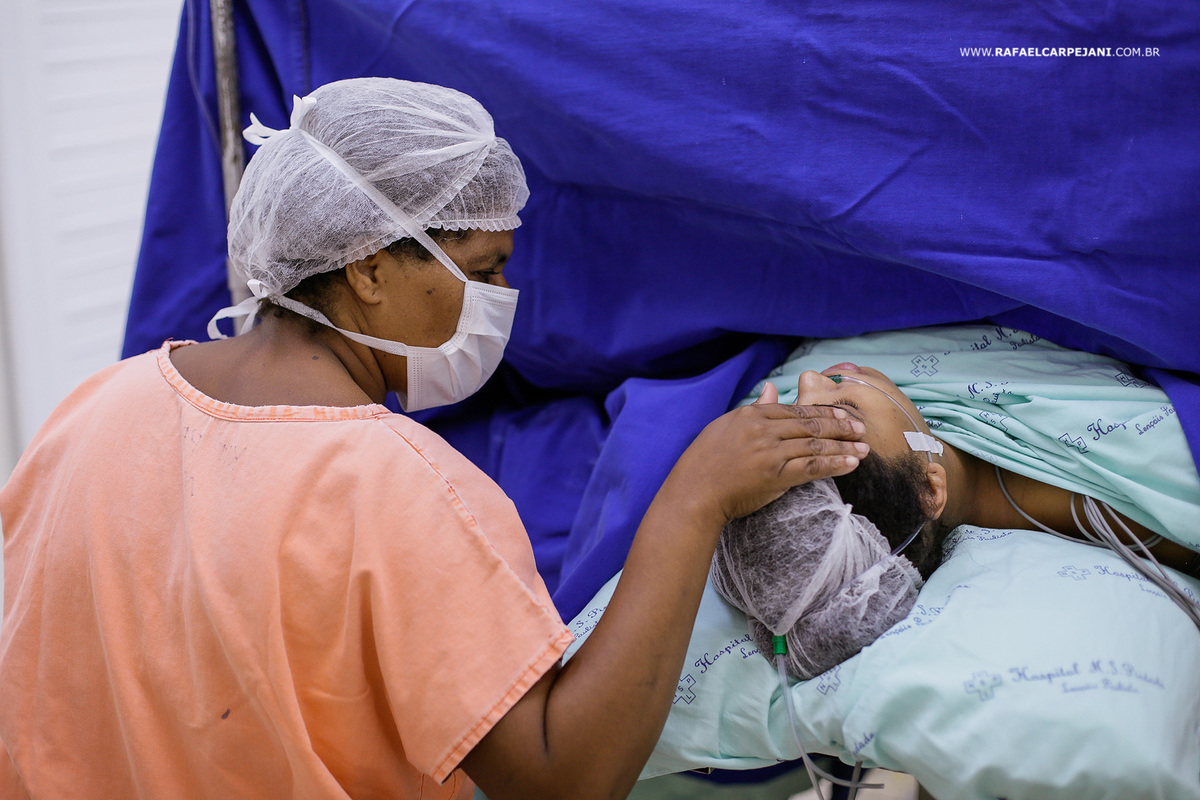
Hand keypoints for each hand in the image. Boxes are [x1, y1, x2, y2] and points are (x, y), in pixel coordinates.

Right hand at [663, 381, 868, 525]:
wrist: (694, 492)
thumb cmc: (705, 462)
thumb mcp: (726, 426)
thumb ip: (754, 409)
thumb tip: (771, 388)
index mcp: (752, 415)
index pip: (796, 410)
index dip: (823, 412)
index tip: (842, 415)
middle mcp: (765, 429)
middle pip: (811, 424)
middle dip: (840, 426)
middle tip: (861, 428)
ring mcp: (771, 452)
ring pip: (816, 445)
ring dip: (844, 446)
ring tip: (864, 447)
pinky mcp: (777, 474)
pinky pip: (813, 467)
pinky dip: (835, 464)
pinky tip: (851, 462)